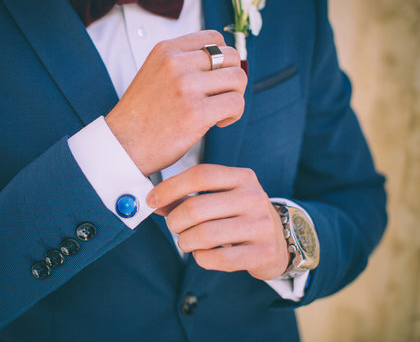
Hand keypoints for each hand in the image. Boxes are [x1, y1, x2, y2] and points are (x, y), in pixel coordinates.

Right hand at [105, 30, 245, 175]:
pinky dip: (233, 115)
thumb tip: (225, 63)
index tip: (215, 78)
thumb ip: (184, 63)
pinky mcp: (196, 112)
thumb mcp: (155, 73)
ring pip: (238, 78)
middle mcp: (176, 63)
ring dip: (235, 96)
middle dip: (232, 78)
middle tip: (219, 98)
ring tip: (219, 111)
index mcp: (166, 50)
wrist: (123, 146)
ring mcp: (186, 86)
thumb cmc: (142, 116)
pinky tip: (218, 123)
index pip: (214, 38)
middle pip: (231, 57)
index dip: (223, 58)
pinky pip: (236, 103)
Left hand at [146, 164, 288, 280]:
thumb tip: (154, 201)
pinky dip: (201, 258)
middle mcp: (254, 197)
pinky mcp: (263, 252)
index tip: (152, 199)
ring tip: (188, 242)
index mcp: (242, 177)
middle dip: (175, 221)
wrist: (280, 241)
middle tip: (174, 227)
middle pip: (197, 207)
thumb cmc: (239, 216)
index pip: (201, 175)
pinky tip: (203, 254)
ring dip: (186, 241)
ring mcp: (261, 225)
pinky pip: (218, 258)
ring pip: (204, 235)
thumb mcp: (219, 198)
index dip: (170, 187)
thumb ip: (186, 197)